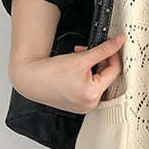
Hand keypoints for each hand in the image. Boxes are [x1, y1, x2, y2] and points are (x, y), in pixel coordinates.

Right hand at [9, 33, 124, 113]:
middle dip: (98, 60)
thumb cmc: (50, 72)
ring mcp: (84, 106)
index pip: (114, 70)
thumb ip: (104, 49)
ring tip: (76, 58)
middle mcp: (90, 104)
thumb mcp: (81, 57)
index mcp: (92, 94)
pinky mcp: (78, 105)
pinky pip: (89, 88)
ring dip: (91, 67)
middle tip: (86, 50)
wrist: (29, 78)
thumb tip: (119, 42)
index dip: (113, 54)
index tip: (112, 44)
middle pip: (106, 76)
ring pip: (98, 81)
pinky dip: (86, 76)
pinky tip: (75, 70)